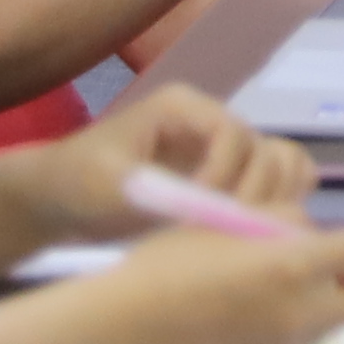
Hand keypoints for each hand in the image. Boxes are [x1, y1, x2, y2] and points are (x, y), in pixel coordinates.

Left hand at [19, 81, 318, 238]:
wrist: (59, 198)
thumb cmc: (76, 182)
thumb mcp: (106, 184)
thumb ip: (157, 192)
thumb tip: (208, 209)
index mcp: (183, 108)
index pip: (233, 132)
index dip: (225, 173)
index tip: (200, 211)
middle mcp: (212, 123)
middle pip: (267, 148)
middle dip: (254, 193)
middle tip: (226, 233)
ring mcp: (225, 151)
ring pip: (284, 163)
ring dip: (276, 200)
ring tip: (245, 235)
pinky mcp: (230, 178)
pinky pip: (279, 182)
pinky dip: (281, 204)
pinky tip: (253, 234)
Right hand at [74, 221, 343, 343]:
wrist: (119, 330)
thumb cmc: (167, 262)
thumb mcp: (229, 220)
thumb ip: (286, 225)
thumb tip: (320, 237)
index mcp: (294, 267)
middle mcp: (302, 315)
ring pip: (332, 325)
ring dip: (322, 304)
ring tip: (271, 289)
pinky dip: (281, 329)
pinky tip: (236, 321)